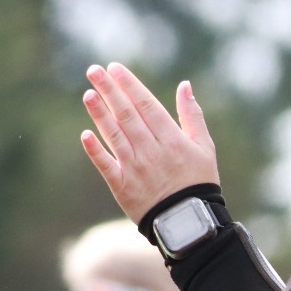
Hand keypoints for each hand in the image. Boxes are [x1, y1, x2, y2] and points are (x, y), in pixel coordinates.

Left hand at [78, 63, 219, 223]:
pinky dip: (95, 150)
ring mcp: (134, 168)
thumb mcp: (204, 147)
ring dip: (99, 114)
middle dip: (109, 91)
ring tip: (88, 94)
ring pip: (114, 135)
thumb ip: (192, 115)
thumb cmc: (198, 181)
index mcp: (172, 139)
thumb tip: (185, 85)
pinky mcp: (122, 186)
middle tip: (94, 71)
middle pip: (126, 115)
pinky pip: (105, 165)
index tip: (114, 68)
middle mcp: (150, 150)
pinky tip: (85, 134)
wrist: (188, 223)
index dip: (129, 85)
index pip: (146, 105)